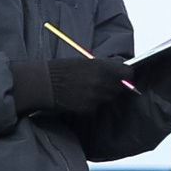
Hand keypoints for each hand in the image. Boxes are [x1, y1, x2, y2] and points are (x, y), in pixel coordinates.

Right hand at [11, 56, 128, 119]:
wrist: (43, 84)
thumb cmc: (60, 69)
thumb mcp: (84, 62)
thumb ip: (103, 66)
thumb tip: (118, 68)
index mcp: (102, 68)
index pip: (128, 73)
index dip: (127, 74)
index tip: (125, 74)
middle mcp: (102, 83)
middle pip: (121, 87)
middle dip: (116, 85)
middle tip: (104, 82)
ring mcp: (96, 98)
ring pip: (109, 97)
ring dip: (104, 94)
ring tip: (89, 88)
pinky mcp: (88, 109)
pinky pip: (97, 106)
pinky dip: (93, 102)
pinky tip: (81, 96)